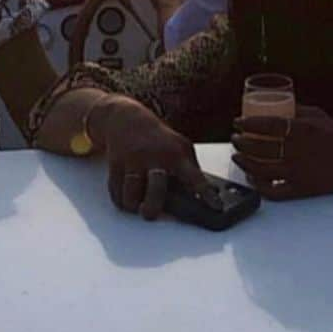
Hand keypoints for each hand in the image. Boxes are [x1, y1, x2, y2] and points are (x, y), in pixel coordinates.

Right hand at [96, 96, 205, 219]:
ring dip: (133, 205)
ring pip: (131, 196)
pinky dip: (120, 199)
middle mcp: (155, 157)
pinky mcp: (116, 164)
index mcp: (176, 154)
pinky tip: (126, 195)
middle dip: (152, 208)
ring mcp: (134, 160)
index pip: (194, 177)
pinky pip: (116, 192)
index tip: (216, 207)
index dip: (206, 194)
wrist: (127, 119)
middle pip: (155, 190)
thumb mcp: (180, 146)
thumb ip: (191, 169)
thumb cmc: (157, 138)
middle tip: (150, 212)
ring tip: (137, 203)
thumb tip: (204, 196)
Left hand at [232, 105, 332, 199]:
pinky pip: (273, 191)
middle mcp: (296, 151)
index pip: (265, 125)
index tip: (237, 122)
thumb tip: (274, 103)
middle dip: (241, 143)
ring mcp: (297, 173)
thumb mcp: (317, 115)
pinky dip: (258, 185)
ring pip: (261, 170)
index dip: (246, 124)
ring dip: (244, 163)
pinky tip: (252, 177)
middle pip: (259, 148)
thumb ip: (296, 109)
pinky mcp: (301, 190)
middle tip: (235, 139)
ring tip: (237, 156)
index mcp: (300, 130)